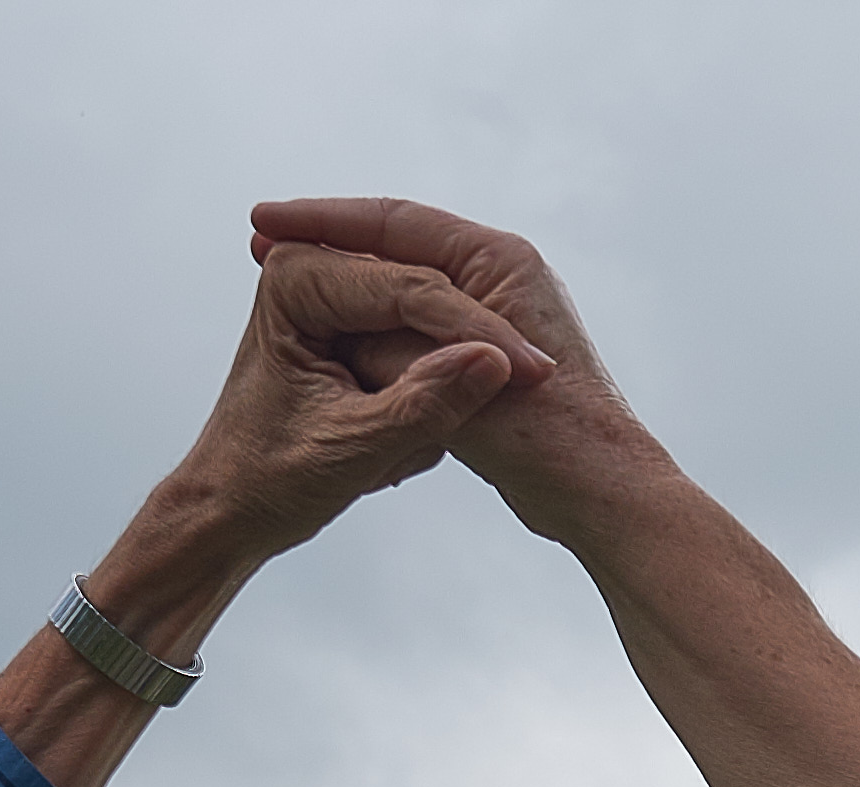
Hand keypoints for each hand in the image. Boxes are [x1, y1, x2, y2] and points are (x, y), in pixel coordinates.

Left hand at [0, 244, 544, 786]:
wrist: (228, 512)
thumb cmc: (268, 483)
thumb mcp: (351, 452)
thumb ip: (424, 404)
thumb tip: (494, 361)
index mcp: (297, 281)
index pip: (411, 289)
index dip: (478, 332)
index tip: (536, 372)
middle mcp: (315, 271)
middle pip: (429, 292)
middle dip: (481, 344)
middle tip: (544, 383)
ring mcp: (338, 297)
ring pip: (432, 320)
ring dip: (462, 370)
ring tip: (483, 425)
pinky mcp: (357, 330)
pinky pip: (422, 344)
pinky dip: (441, 386)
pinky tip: (439, 437)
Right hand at [247, 198, 675, 547]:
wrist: (600, 495)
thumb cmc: (545, 439)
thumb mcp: (446, 384)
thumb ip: (384, 345)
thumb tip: (330, 318)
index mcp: (499, 259)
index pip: (393, 222)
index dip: (321, 220)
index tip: (261, 218)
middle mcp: (503, 274)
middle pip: (396, 248)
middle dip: (329, 246)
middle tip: (259, 242)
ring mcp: (498, 314)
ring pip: (404, 293)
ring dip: (349, 292)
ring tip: (283, 282)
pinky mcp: (489, 358)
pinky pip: (418, 333)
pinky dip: (377, 334)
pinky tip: (334, 342)